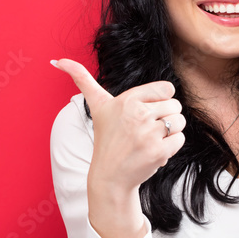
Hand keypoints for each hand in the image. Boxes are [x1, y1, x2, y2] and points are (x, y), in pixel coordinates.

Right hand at [51, 58, 185, 192]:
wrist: (110, 176)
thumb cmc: (107, 137)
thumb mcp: (97, 105)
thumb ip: (81, 79)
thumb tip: (58, 60)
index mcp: (127, 99)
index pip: (167, 89)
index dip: (160, 101)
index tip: (144, 112)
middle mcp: (137, 114)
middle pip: (176, 105)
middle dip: (165, 118)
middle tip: (144, 130)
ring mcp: (148, 134)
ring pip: (180, 122)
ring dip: (170, 132)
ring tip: (150, 140)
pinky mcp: (158, 151)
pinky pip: (180, 139)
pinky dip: (172, 146)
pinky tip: (155, 150)